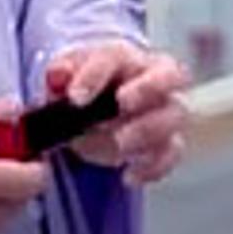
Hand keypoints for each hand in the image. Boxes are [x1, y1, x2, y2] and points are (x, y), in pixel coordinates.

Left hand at [45, 42, 190, 186]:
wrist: (103, 109)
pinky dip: (154, 167)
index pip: (117, 57)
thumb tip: (58, 76)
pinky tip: (129, 176)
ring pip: (174, 115)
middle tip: (122, 103)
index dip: (95, 75)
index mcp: (126, 57)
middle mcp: (156, 78)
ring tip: (119, 144)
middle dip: (147, 88)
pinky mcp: (170, 142)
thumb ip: (61, 73)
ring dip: (148, 130)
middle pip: (170, 75)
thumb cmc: (90, 87)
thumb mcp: (68, 75)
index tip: (75, 98)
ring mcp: (167, 110)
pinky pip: (172, 153)